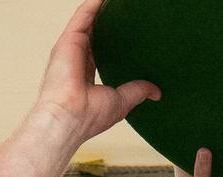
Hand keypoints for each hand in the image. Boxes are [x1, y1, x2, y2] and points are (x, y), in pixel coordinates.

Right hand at [33, 0, 161, 145]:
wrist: (69, 118)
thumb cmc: (87, 117)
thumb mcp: (121, 101)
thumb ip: (137, 91)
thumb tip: (155, 91)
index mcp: (84, 75)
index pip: (98, 50)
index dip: (112, 38)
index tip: (128, 30)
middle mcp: (75, 59)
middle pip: (93, 31)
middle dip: (108, 20)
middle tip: (124, 11)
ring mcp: (70, 48)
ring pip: (87, 20)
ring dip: (101, 8)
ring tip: (114, 1)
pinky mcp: (68, 40)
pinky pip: (83, 15)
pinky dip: (94, 5)